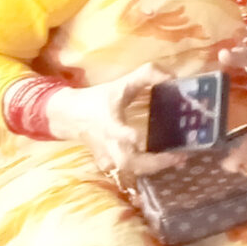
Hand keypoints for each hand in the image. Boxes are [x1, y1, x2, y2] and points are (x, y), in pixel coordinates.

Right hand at [41, 63, 195, 179]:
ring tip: (178, 160)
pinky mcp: (108, 163)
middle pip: (127, 161)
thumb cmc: (97, 100)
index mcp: (108, 124)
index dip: (126, 135)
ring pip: (129, 169)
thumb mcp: (121, 84)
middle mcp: (107, 144)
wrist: (68, 116)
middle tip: (178, 157)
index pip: (115, 132)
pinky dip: (145, 169)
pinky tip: (165, 162)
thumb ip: (147, 75)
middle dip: (153, 162)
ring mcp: (107, 156)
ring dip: (153, 167)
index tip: (138, 137)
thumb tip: (172, 75)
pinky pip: (127, 170)